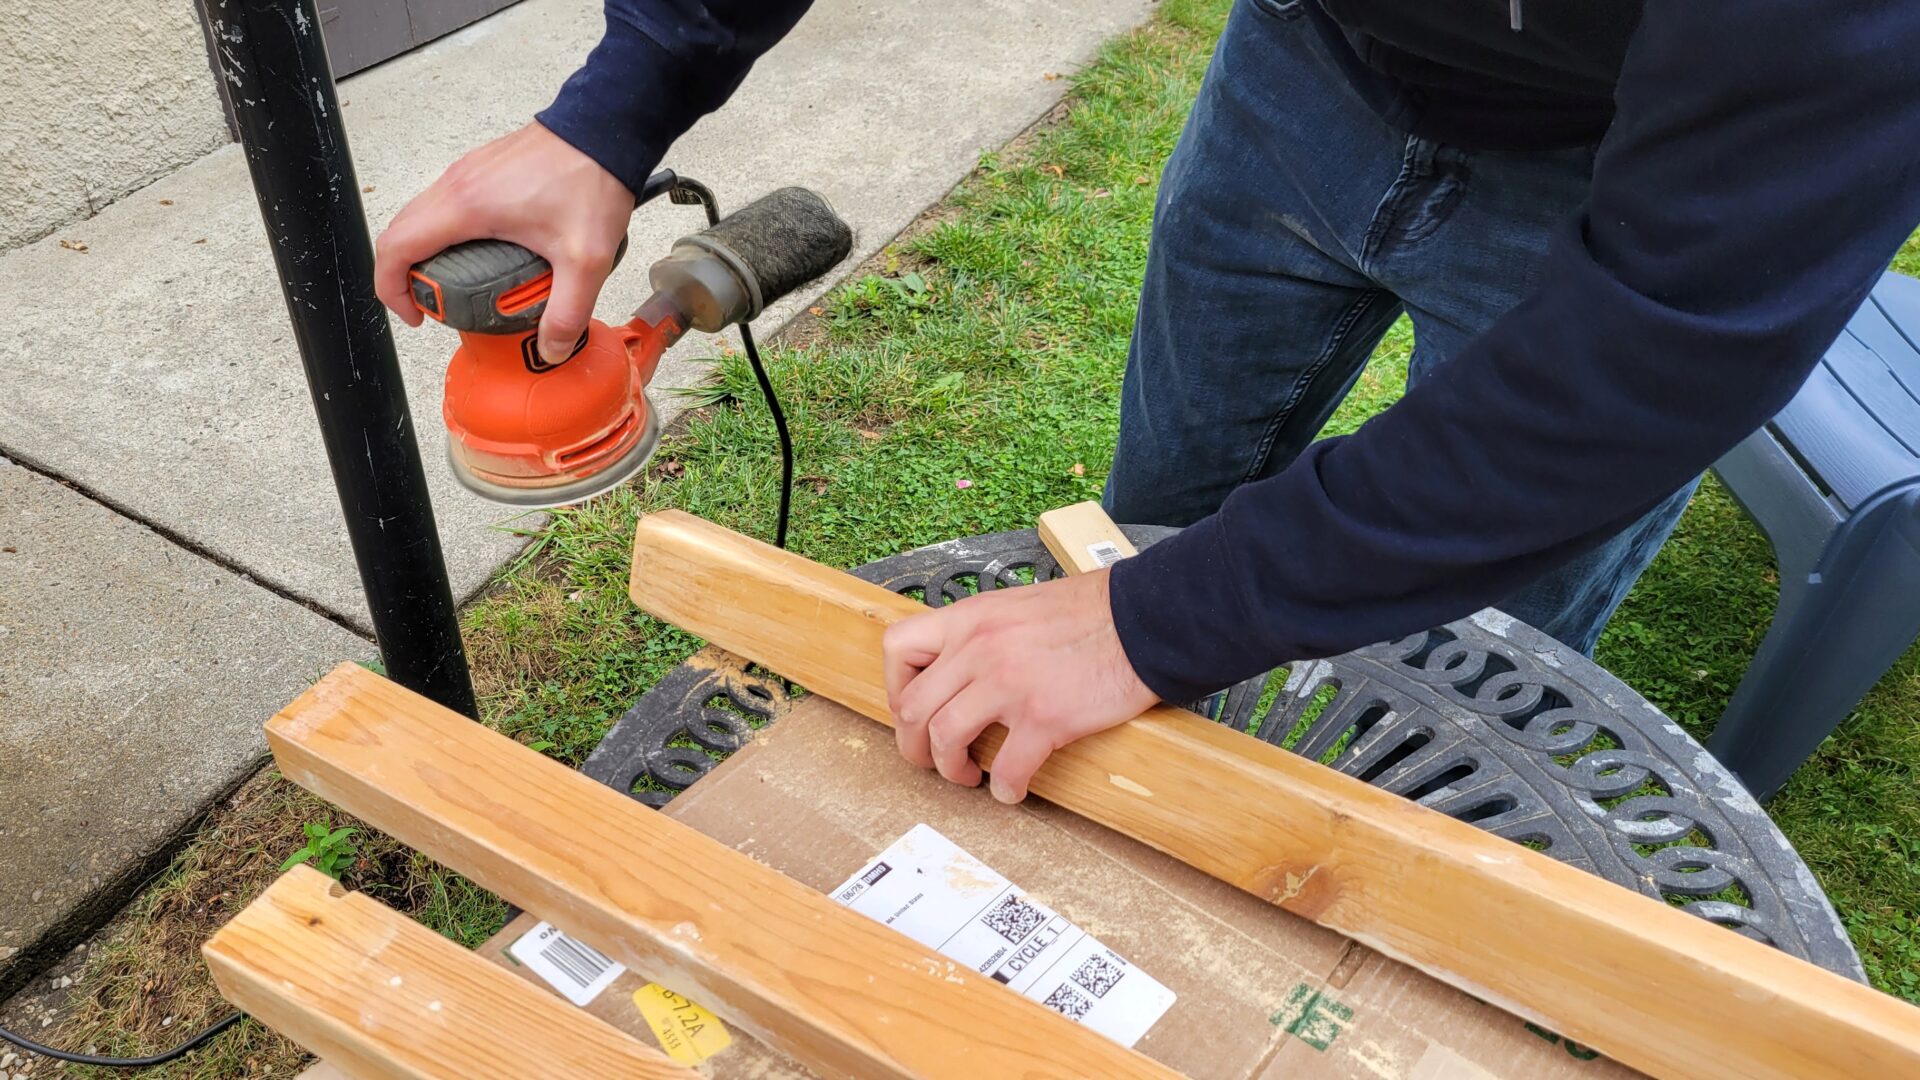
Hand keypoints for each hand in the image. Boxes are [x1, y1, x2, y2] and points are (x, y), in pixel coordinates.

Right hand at [374, 122, 636, 365]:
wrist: (605, 128)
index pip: (396, 247)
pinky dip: (448, 233)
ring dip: (427, 253)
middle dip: (407, 275)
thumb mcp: (584, 259)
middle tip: (438, 307)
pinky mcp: (483, 169)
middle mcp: (456, 184)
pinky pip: (446, 204)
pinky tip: (485, 254)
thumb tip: (551, 349)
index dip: (390, 288)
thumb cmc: (590, 178)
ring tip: (461, 286)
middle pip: (402, 232)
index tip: (414, 315)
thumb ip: (567, 311)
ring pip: (422, 216)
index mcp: (466, 206)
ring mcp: (467, 172)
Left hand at [882, 569, 1158, 803]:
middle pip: (912, 707)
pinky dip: (1005, 789)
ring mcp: (1009, 684)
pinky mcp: (1045, 717)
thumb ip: (986, 633)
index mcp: (972, 618)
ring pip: (944, 738)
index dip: (897, 689)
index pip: (898, 648)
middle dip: (914, 745)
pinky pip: (1006, 768)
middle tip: (932, 759)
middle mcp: (979, 649)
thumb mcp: (1020, 606)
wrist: (1146, 619)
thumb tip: (965, 670)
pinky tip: (1014, 790)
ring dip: (950, 769)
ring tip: (969, 776)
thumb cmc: (1094, 612)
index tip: (913, 710)